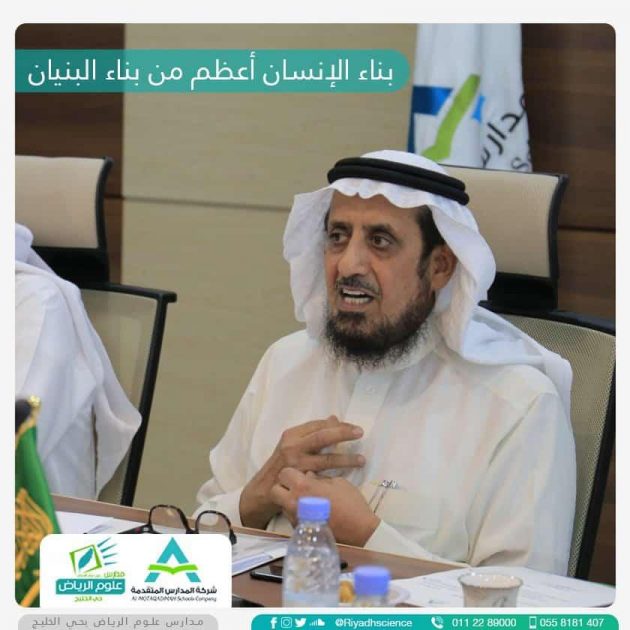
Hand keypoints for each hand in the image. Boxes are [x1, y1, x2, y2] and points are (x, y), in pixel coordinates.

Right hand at [239, 415, 364, 528]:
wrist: (263, 488)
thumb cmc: (281, 464)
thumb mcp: (293, 444)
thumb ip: (312, 433)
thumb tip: (334, 418)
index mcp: (292, 434)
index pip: (319, 425)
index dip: (338, 424)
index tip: (354, 427)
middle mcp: (292, 446)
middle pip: (322, 436)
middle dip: (342, 433)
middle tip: (359, 432)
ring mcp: (296, 464)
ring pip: (326, 459)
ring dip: (346, 459)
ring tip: (361, 460)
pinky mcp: (298, 480)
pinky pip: (322, 477)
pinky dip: (335, 477)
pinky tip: (346, 478)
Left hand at [270, 468, 379, 546]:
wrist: (359, 531)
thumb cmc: (351, 503)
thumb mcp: (338, 482)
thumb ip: (319, 478)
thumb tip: (310, 476)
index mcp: (303, 486)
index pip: (284, 473)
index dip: (292, 473)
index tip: (299, 474)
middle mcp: (294, 502)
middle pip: (274, 490)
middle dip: (283, 487)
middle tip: (296, 487)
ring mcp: (295, 517)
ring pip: (281, 505)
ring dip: (289, 500)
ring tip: (305, 500)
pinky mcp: (299, 530)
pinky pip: (291, 516)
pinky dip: (296, 512)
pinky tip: (310, 512)